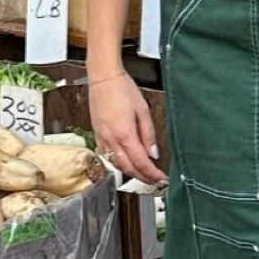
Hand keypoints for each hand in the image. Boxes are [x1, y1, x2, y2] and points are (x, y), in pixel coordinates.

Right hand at [90, 72, 165, 186]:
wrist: (103, 77)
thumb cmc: (122, 88)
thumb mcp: (143, 109)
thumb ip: (149, 134)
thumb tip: (153, 153)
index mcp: (124, 134)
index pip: (141, 162)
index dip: (152, 174)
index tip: (161, 179)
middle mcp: (111, 139)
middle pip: (128, 168)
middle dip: (143, 178)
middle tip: (155, 181)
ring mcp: (102, 138)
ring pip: (116, 165)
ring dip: (131, 173)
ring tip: (143, 174)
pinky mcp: (97, 135)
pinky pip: (107, 156)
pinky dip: (118, 164)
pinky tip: (126, 163)